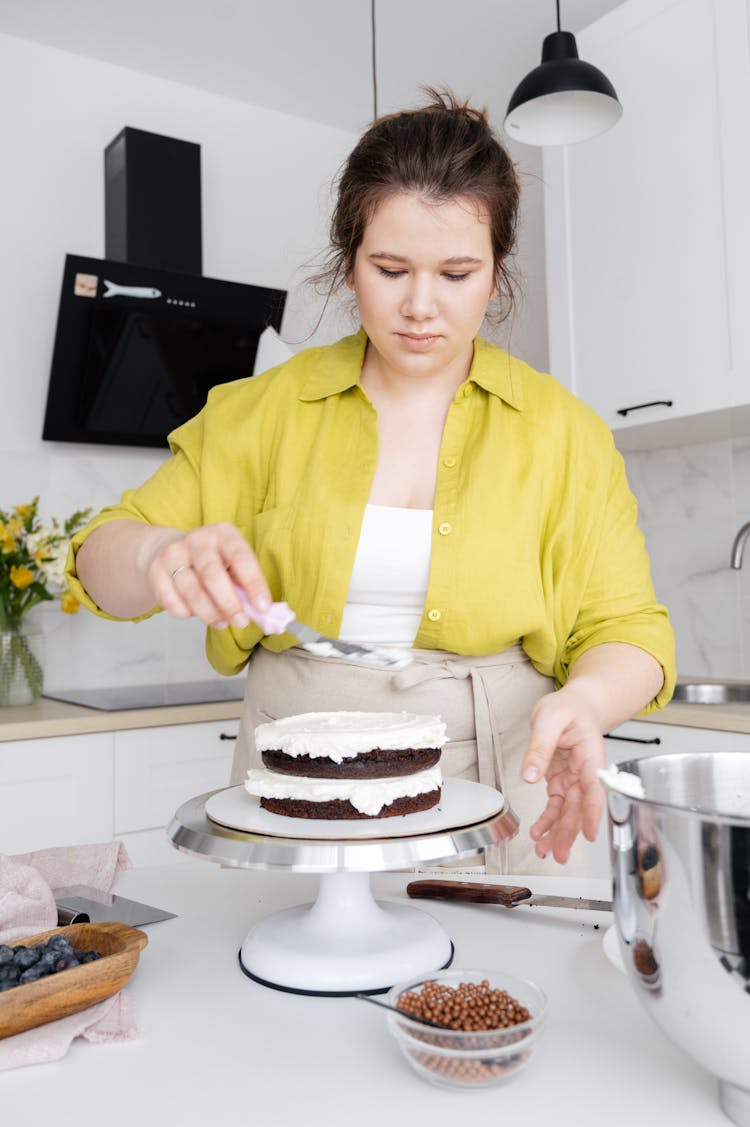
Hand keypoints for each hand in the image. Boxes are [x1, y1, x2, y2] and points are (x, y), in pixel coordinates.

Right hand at [143, 522, 271, 629]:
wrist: (170, 550)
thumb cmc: (212, 562)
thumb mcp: (232, 564)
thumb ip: (245, 585)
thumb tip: (262, 612)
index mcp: (223, 534)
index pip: (241, 557)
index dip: (253, 584)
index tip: (262, 607)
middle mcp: (197, 539)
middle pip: (212, 574)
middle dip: (229, 603)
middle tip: (241, 621)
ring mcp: (173, 553)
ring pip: (191, 591)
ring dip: (209, 613)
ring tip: (222, 622)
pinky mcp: (155, 571)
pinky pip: (170, 600)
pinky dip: (186, 613)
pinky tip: (195, 613)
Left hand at [520, 685, 605, 863]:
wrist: (574, 705)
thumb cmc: (568, 708)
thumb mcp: (549, 719)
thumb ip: (540, 747)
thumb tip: (529, 775)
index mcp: (590, 756)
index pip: (594, 788)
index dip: (593, 812)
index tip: (590, 833)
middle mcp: (585, 772)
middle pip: (579, 807)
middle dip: (570, 833)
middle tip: (560, 854)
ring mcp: (573, 779)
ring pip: (568, 812)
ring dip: (558, 833)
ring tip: (545, 852)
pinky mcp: (561, 781)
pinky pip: (557, 806)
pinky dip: (548, 821)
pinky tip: (539, 834)